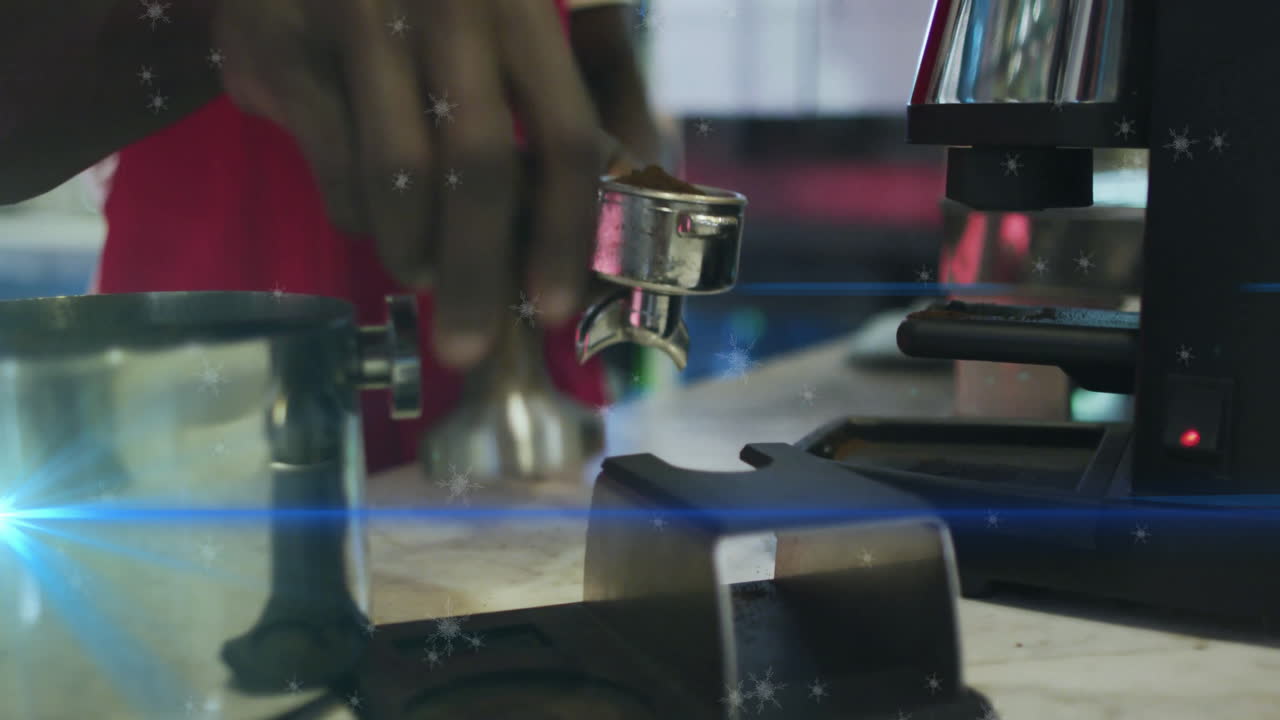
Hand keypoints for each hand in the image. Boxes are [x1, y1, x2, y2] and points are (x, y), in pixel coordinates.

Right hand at [213, 0, 604, 367]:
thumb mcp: (533, 9)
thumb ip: (597, 83)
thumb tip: (643, 179)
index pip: (564, 133)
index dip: (566, 231)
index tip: (556, 306)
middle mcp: (445, 4)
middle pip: (477, 168)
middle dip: (479, 276)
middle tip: (471, 347)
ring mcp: (358, 19)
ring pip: (398, 177)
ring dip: (415, 250)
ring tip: (423, 274)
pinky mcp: (281, 47)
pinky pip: (333, 167)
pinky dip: (359, 216)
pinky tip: (374, 220)